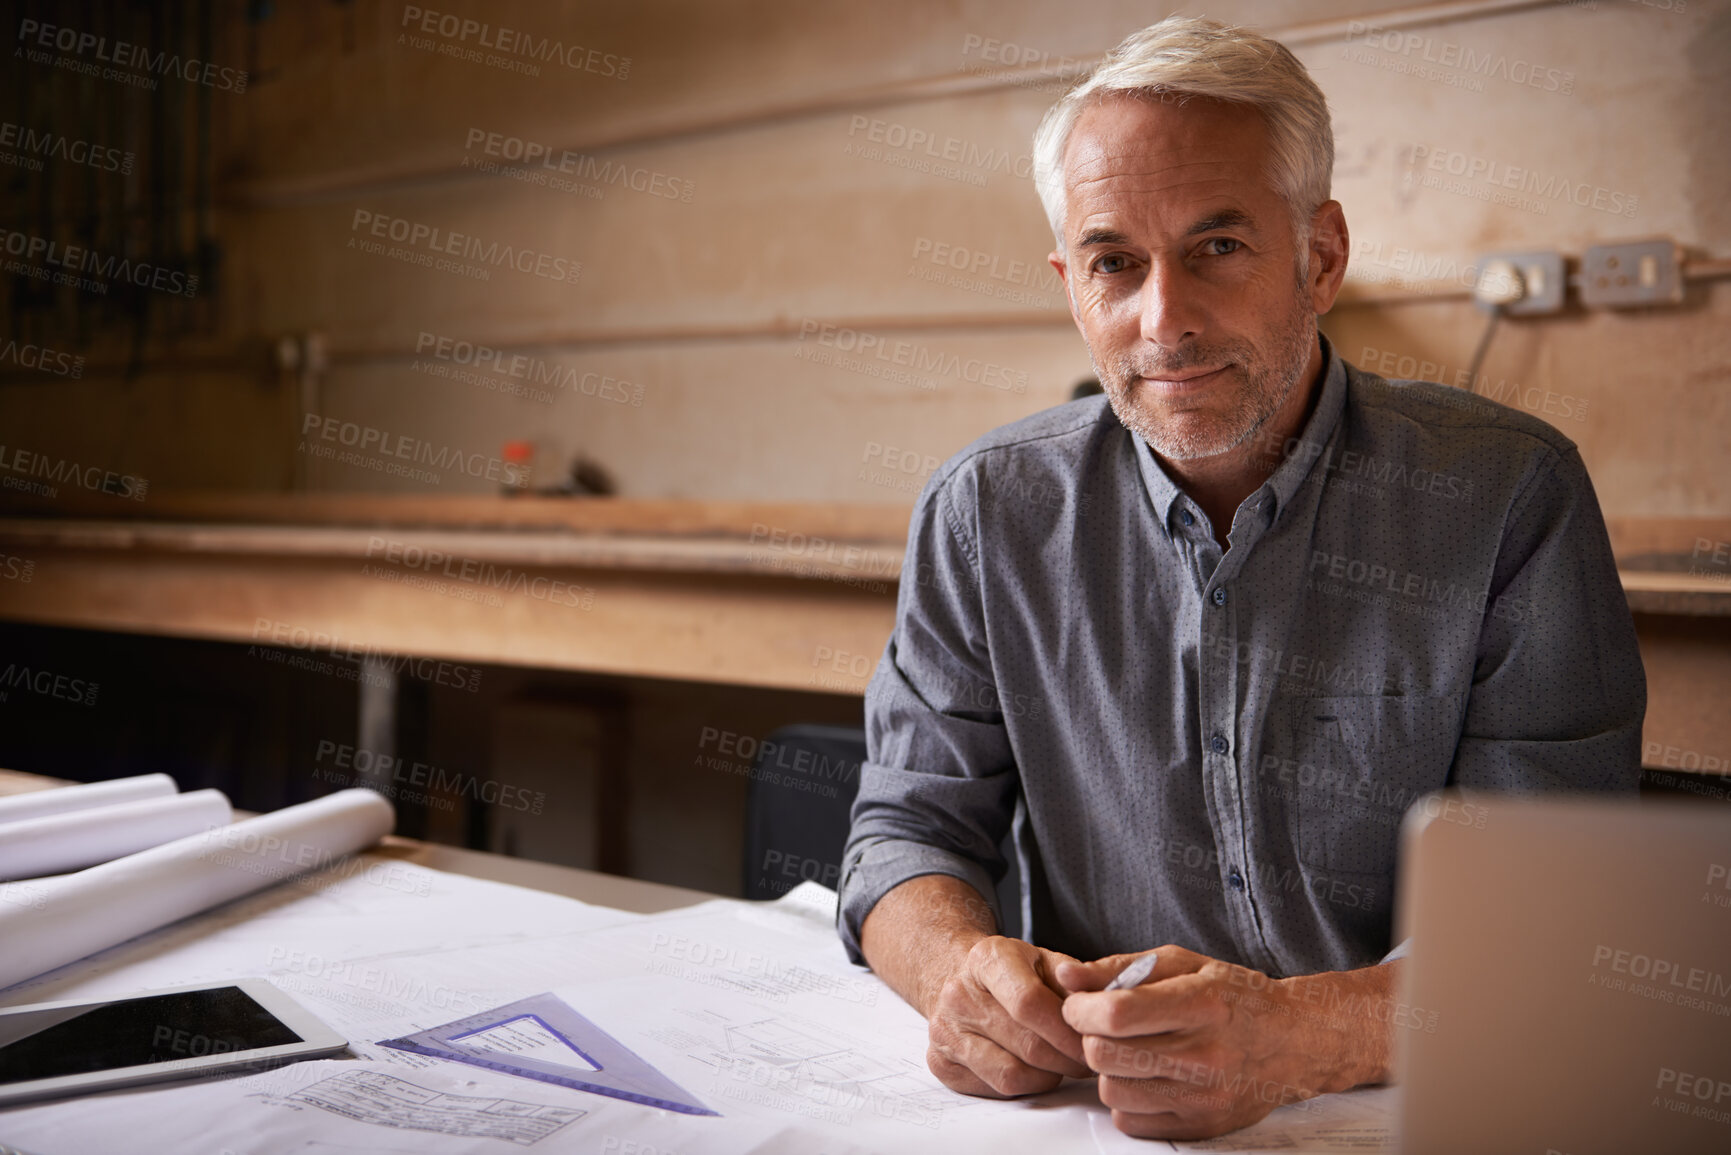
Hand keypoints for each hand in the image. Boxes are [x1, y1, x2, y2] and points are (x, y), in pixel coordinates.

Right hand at [925, 935, 1093, 1097]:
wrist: (959, 976)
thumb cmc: (1011, 972)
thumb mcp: (1046, 959)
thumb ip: (1077, 980)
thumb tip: (1105, 1004)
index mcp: (987, 958)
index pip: (1029, 1002)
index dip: (1067, 1031)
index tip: (1093, 1042)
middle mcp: (958, 993)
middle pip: (1027, 1045)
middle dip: (1068, 1059)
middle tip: (1089, 1060)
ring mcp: (946, 1031)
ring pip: (1012, 1075)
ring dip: (1048, 1076)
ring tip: (1061, 1063)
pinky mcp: (942, 1062)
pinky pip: (995, 1089)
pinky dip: (1024, 1085)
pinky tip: (1034, 1068)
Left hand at [1055, 946, 1395, 1139]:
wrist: (1294, 1040)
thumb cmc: (1234, 996)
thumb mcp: (1181, 964)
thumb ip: (1118, 967)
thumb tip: (1066, 976)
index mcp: (1201, 1004)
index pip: (1116, 1013)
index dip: (1081, 1009)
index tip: (1080, 1005)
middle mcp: (1205, 1055)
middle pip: (1105, 1055)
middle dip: (1089, 1038)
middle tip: (1103, 1027)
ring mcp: (1204, 1097)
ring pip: (1112, 1090)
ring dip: (1108, 1070)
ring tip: (1129, 1051)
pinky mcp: (1202, 1126)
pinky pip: (1130, 1121)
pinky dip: (1126, 1099)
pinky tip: (1146, 1077)